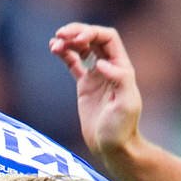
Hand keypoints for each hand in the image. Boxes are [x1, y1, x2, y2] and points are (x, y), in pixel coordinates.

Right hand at [49, 22, 142, 162]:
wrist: (113, 148)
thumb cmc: (121, 129)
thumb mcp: (126, 105)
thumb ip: (119, 80)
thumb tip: (100, 63)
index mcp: (122, 67)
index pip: (108, 37)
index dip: (92, 32)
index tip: (77, 40)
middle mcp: (110, 67)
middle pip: (94, 38)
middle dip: (77, 32)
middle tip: (61, 35)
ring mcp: (96, 75)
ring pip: (81, 48)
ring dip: (68, 41)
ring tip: (54, 43)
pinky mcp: (85, 86)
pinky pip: (73, 63)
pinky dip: (64, 54)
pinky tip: (54, 49)